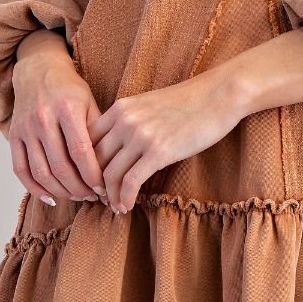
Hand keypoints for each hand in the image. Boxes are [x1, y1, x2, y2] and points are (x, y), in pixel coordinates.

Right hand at [10, 47, 107, 206]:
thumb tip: (111, 167)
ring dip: (60, 191)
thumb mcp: (89, 102)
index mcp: (67, 108)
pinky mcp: (13, 136)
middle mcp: (43, 118)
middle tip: (93, 195)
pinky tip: (51, 197)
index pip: (81, 151)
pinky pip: (21, 170)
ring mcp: (25, 128)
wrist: (38, 71)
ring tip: (77, 196)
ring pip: (41, 172)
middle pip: (60, 166)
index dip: (93, 175)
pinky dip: (35, 189)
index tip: (104, 187)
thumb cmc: (69, 89)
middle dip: (79, 187)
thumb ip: (98, 132)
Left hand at [88, 68, 244, 213]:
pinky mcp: (159, 151)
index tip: (91, 180)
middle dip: (95, 184)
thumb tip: (116, 149)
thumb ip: (129, 121)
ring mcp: (141, 135)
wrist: (218, 95)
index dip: (84, 165)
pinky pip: (131, 182)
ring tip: (115, 206)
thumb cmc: (187, 102)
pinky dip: (125, 198)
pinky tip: (128, 206)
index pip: (86, 140)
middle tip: (101, 198)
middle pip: (95, 160)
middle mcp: (125, 120)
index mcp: (120, 108)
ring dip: (110, 196)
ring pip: (110, 174)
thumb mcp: (149, 105)